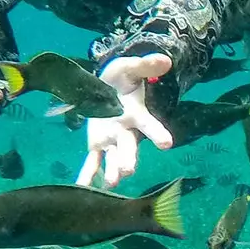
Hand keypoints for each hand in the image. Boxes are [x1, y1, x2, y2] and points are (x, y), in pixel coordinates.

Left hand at [75, 53, 174, 186]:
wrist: (108, 86)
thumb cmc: (123, 79)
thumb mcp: (131, 68)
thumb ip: (146, 65)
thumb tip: (165, 60)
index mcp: (135, 114)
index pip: (148, 124)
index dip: (157, 133)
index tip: (167, 143)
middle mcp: (126, 131)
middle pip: (129, 147)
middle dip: (129, 158)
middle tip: (129, 170)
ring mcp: (111, 141)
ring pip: (113, 158)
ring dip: (113, 170)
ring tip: (112, 182)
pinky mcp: (97, 145)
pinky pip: (93, 162)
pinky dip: (88, 176)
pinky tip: (82, 188)